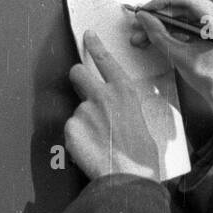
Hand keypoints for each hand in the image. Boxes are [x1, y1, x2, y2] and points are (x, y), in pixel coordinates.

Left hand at [65, 31, 159, 179]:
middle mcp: (102, 95)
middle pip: (78, 72)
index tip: (88, 36)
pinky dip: (77, 137)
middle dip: (78, 77)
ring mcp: (84, 111)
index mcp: (123, 90)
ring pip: (77, 108)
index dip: (95, 45)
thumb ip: (123, 107)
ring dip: (83, 120)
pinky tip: (90, 149)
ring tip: (98, 140)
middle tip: (82, 89)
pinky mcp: (71, 128)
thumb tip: (115, 110)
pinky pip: (71, 129)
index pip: (105, 60)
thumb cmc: (141, 153)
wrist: (128, 176)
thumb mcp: (141, 119)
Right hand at [129, 0, 212, 146]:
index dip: (163, 2)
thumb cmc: (210, 78)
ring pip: (183, 13)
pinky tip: (157, 35)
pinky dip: (172, 27)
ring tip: (144, 34)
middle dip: (159, 16)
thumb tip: (144, 17)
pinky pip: (188, 20)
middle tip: (140, 24)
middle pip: (184, 6)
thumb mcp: (179, 56)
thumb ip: (159, 35)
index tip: (146, 9)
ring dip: (163, 23)